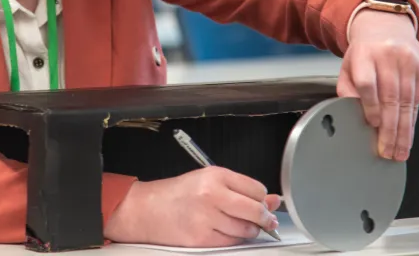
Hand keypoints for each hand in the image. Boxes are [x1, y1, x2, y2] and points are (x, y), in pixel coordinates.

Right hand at [103, 168, 281, 246]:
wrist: (146, 209)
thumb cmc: (176, 194)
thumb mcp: (208, 181)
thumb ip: (241, 189)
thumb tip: (272, 200)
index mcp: (215, 175)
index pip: (257, 189)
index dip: (262, 198)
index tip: (262, 203)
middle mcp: (211, 194)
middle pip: (256, 210)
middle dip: (264, 218)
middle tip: (265, 221)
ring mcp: (207, 218)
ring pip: (246, 230)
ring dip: (248, 230)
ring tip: (237, 224)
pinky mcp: (202, 238)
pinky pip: (232, 242)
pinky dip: (233, 240)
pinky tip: (224, 232)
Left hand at [338, 8, 418, 161]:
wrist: (386, 26)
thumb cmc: (364, 52)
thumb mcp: (348, 66)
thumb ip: (347, 89)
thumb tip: (350, 114)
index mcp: (365, 55)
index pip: (368, 83)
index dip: (371, 105)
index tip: (373, 124)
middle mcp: (388, 57)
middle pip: (391, 97)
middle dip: (390, 129)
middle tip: (388, 151)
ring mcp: (408, 61)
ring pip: (408, 102)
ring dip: (404, 130)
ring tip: (400, 150)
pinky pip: (418, 98)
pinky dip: (413, 119)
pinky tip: (408, 134)